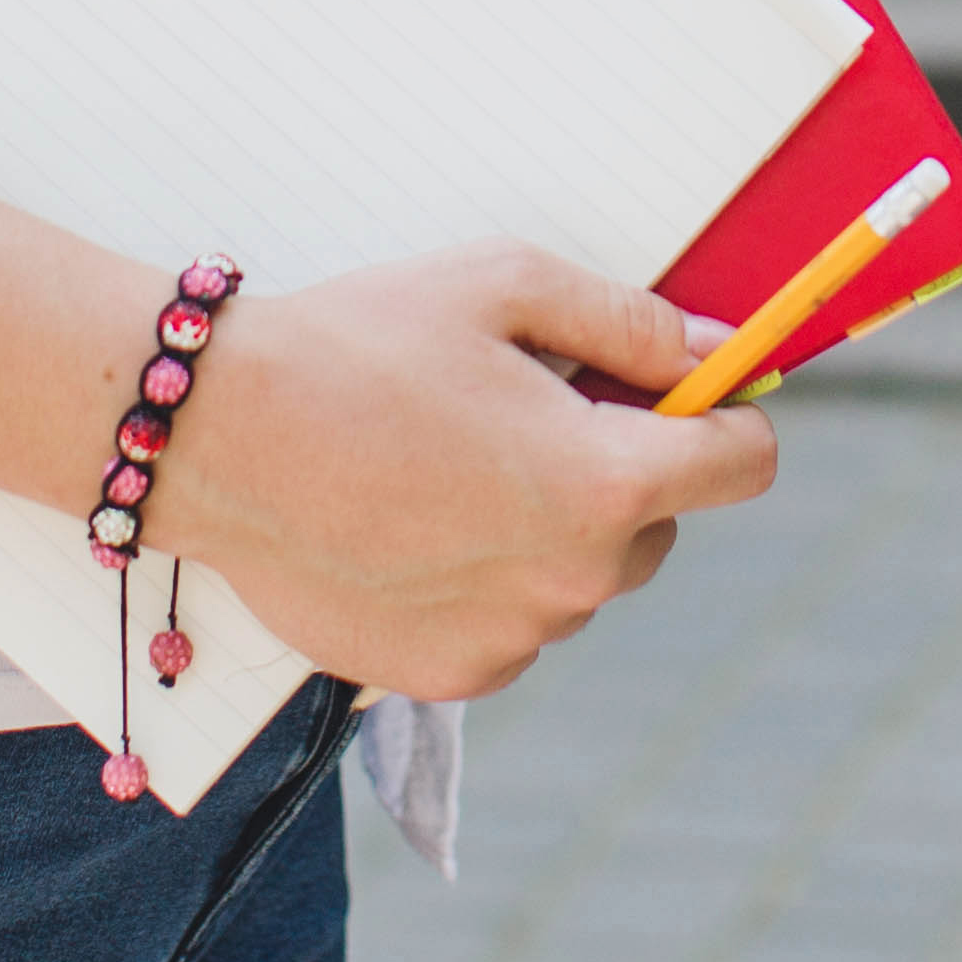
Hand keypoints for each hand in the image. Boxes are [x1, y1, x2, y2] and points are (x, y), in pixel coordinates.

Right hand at [154, 240, 775, 703]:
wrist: (217, 437)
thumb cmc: (358, 345)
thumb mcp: (506, 285)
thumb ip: (631, 322)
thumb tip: (712, 354)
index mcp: (604, 483)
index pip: (745, 465)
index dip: (727, 415)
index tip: (688, 393)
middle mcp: (573, 581)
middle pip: (659, 524)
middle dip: (620, 468)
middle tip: (529, 410)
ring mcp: (511, 641)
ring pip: (581, 577)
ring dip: (550, 527)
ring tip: (450, 463)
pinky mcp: (448, 676)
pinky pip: (513, 623)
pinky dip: (487, 579)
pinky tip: (413, 522)